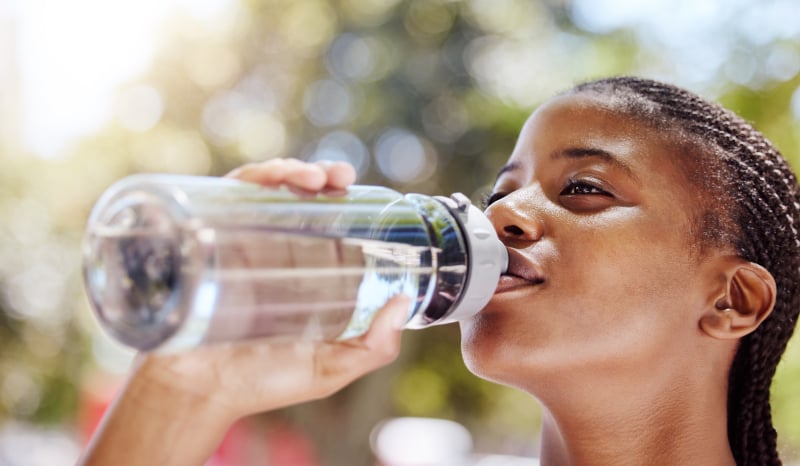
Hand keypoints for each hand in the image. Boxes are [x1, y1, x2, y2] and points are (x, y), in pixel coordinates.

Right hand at [80, 159, 406, 465]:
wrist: (196, 392)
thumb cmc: (261, 383)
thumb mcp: (330, 370)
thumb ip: (374, 348)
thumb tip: (403, 303)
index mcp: (305, 273)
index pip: (330, 222)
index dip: (349, 201)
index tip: (364, 195)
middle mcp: (275, 251)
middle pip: (302, 197)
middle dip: (325, 175)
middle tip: (341, 177)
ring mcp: (242, 243)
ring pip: (269, 189)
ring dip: (293, 168)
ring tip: (313, 177)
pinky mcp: (211, 239)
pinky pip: (231, 195)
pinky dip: (254, 175)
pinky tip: (275, 177)